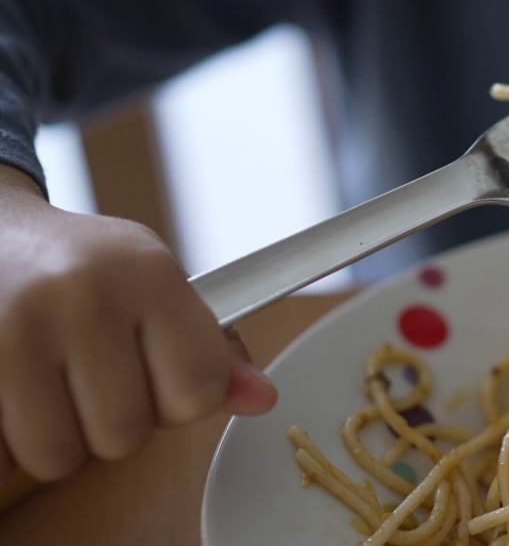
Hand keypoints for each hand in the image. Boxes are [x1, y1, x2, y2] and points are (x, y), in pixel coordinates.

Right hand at [0, 166, 276, 483]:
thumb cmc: (86, 269)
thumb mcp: (158, 286)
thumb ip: (214, 349)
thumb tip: (263, 398)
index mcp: (150, 275)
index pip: (200, 390)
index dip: (184, 400)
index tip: (161, 376)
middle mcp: (87, 296)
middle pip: (126, 435)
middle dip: (112, 420)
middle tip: (94, 378)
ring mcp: (18, 327)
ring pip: (60, 456)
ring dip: (58, 436)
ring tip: (52, 387)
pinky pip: (0, 459)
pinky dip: (5, 445)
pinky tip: (12, 397)